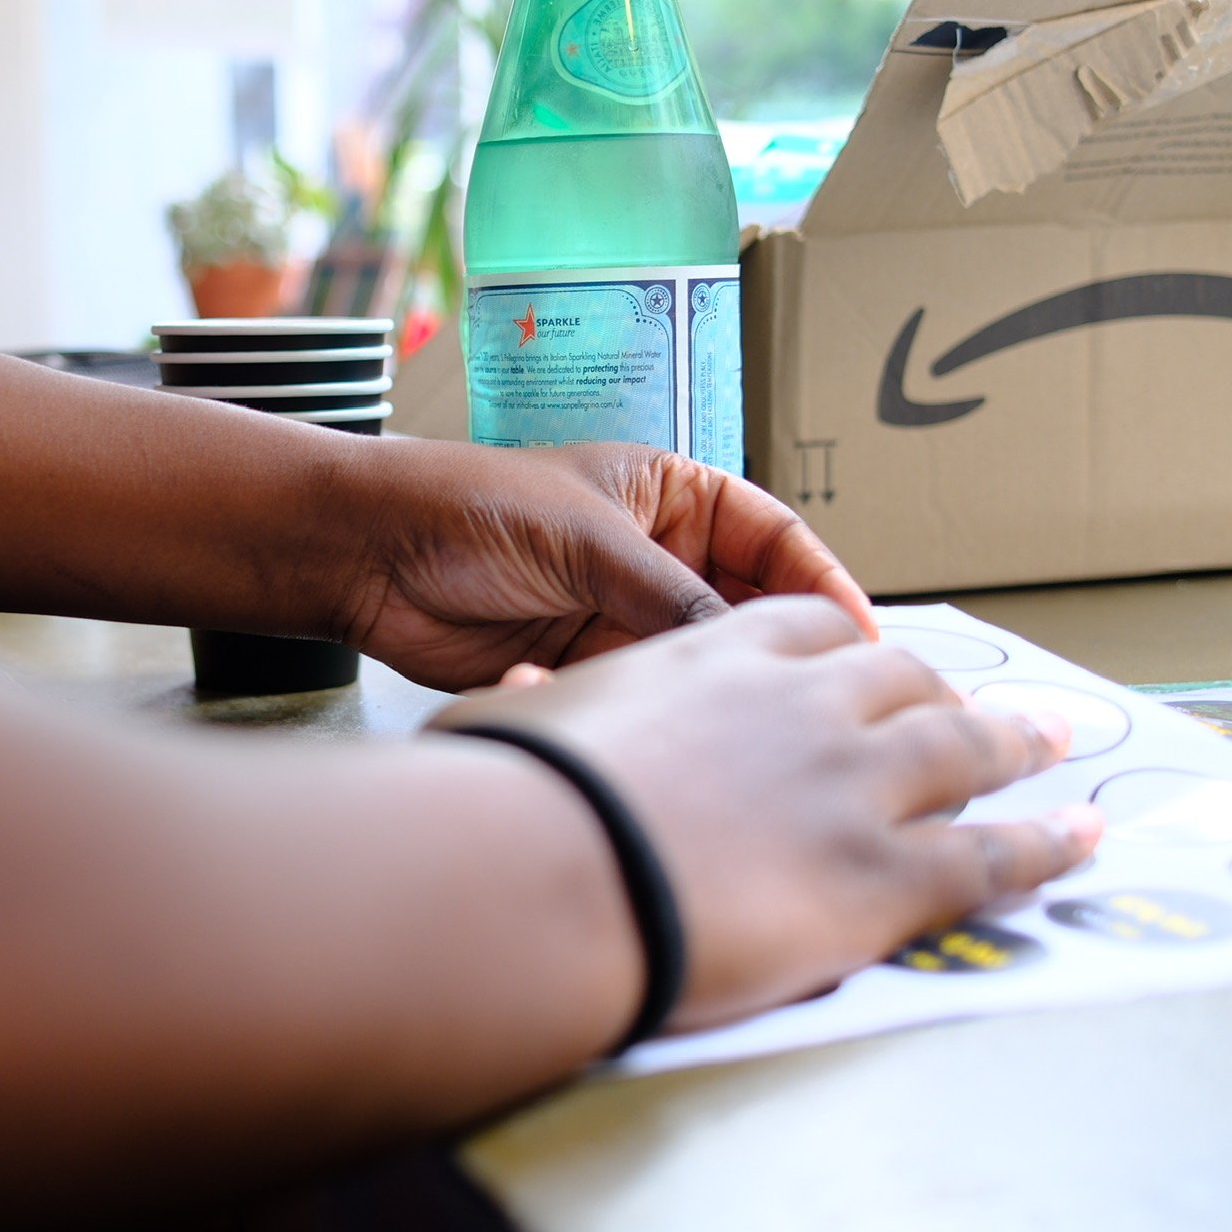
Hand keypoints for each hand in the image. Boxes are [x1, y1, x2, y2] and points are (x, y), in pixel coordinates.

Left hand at [339, 440, 875, 691]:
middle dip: (781, 657)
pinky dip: (641, 715)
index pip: (776, 541)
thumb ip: (676, 602)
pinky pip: (640, 702)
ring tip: (741, 735)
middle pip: (748, 614)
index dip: (823, 588)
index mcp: (673, 496)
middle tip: (825, 708)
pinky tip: (632, 722)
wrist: (366, 557)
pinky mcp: (584, 672)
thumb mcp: (591, 543)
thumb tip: (752, 658)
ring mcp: (621, 618)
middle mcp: (657, 558)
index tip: (864, 642)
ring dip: (710, 698)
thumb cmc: (469, 507)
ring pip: (699, 670)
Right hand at [430, 597, 1101, 1031]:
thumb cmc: (510, 799)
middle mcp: (802, 703)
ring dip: (1017, 746)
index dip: (846, 645)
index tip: (863, 657)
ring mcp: (855, 784)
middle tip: (983, 701)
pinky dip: (1046, 847)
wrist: (549, 874)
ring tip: (1056, 746)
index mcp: (714, 657)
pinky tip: (1080, 841)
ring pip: (964, 750)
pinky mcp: (886, 875)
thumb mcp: (512, 721)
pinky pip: (991, 857)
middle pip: (903, 681)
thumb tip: (517, 688)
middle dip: (949, 689)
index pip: (803, 627)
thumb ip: (541, 704)